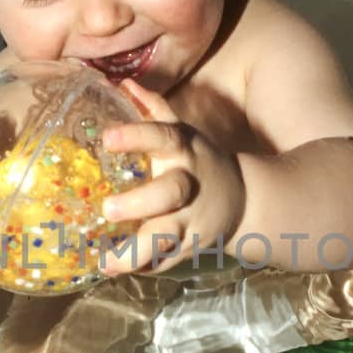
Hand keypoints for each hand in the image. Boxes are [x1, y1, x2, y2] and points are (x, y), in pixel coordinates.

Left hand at [99, 81, 245, 275]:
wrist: (245, 201)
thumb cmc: (198, 161)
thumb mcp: (183, 133)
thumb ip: (153, 110)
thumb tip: (121, 82)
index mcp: (184, 150)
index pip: (161, 137)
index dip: (136, 136)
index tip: (107, 138)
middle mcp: (188, 185)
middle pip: (169, 193)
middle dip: (139, 202)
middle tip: (107, 208)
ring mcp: (190, 221)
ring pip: (166, 238)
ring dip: (136, 251)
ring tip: (107, 262)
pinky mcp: (190, 248)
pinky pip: (165, 260)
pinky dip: (143, 267)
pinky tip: (114, 270)